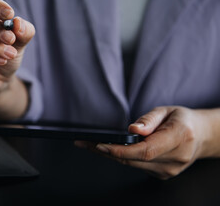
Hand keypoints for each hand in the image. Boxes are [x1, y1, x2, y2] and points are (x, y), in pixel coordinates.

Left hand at [75, 106, 219, 179]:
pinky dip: (121, 158)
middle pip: (133, 160)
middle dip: (105, 151)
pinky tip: (107, 150)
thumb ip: (149, 120)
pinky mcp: (162, 174)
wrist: (200, 136)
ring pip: (132, 165)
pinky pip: (136, 166)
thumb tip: (132, 129)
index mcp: (179, 138)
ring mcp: (169, 170)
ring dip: (109, 155)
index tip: (100, 145)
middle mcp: (175, 159)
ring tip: (89, 145)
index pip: (145, 151)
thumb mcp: (167, 110)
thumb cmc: (182, 121)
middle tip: (84, 143)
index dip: (121, 150)